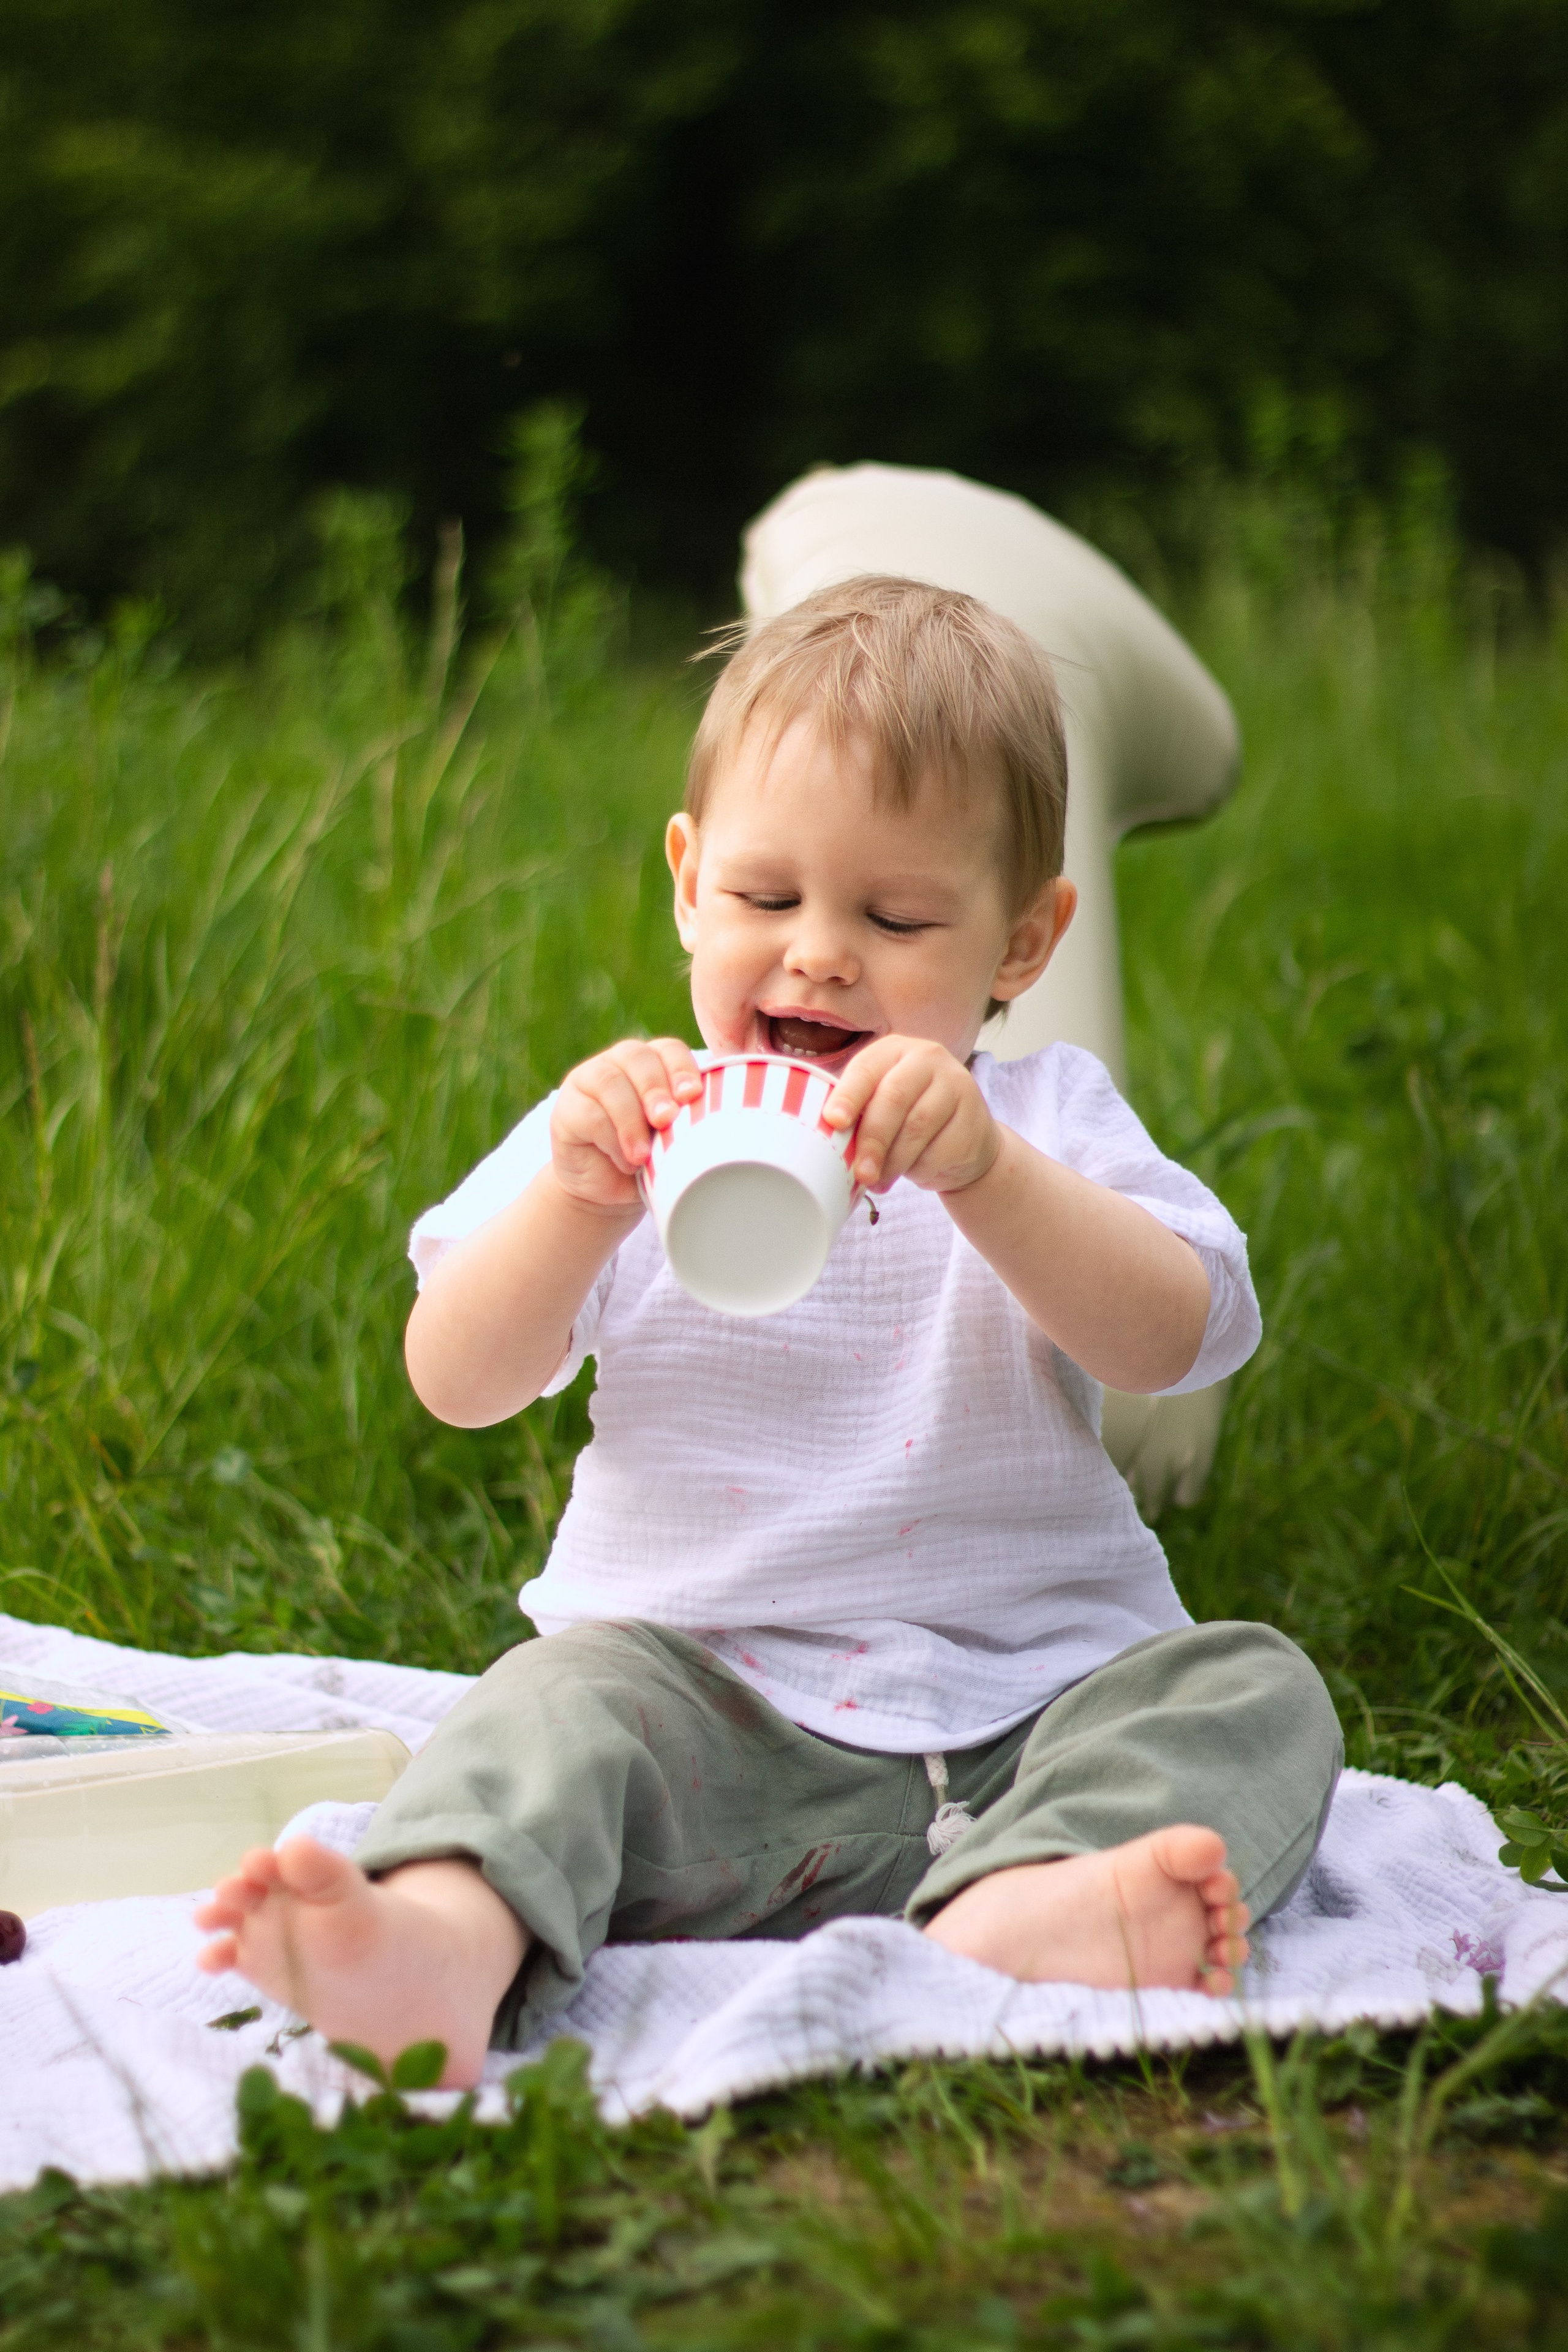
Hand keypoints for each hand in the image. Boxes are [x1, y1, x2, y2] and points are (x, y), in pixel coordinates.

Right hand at [551, 1037, 703, 1208]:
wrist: (608, 1192)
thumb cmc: (651, 1162)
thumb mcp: (674, 1141)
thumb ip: (687, 1124)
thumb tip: (709, 1122)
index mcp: (654, 1063)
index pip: (669, 1050)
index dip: (681, 1068)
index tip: (692, 1095)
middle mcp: (620, 1062)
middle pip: (637, 1057)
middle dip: (655, 1089)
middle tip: (666, 1120)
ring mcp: (589, 1080)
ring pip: (610, 1082)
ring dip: (631, 1119)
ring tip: (644, 1155)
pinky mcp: (566, 1107)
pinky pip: (590, 1114)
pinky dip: (611, 1140)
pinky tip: (625, 1162)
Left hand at [823, 1036, 1000, 1195]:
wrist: (965, 1140)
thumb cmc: (908, 1121)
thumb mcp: (880, 1108)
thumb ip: (858, 1115)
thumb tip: (828, 1144)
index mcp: (894, 1050)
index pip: (866, 1068)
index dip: (848, 1096)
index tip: (833, 1121)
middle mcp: (928, 1058)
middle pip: (893, 1099)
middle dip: (872, 1140)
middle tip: (860, 1173)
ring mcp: (956, 1084)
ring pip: (916, 1128)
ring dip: (892, 1162)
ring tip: (878, 1181)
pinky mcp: (974, 1118)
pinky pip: (939, 1150)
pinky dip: (919, 1169)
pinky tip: (914, 1172)